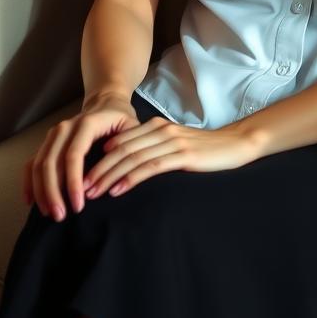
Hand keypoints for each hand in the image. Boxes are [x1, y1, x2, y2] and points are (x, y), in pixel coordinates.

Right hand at [22, 90, 139, 220]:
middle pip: (50, 162)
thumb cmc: (120, 119)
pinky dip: (29, 183)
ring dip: (41, 191)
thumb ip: (126, 148)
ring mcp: (52, 135)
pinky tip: (31, 202)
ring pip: (38, 164)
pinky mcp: (46, 143)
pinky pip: (31, 163)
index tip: (79, 205)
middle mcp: (64, 128)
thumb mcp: (131, 127)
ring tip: (50, 213)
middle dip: (53, 192)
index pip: (74, 155)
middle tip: (61, 216)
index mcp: (86, 123)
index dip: (73, 182)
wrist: (106, 103)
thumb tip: (116, 176)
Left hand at [82, 116, 258, 201]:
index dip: (98, 160)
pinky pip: (151, 166)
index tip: (81, 176)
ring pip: (132, 158)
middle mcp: (161, 130)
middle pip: (121, 150)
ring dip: (109, 176)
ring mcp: (172, 141)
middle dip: (98, 169)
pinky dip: (131, 178)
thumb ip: (152, 150)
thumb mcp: (174, 145)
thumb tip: (124, 167)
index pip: (119, 142)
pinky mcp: (183, 155)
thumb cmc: (205, 149)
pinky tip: (118, 190)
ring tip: (93, 192)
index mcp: (156, 125)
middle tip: (79, 188)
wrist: (237, 144)